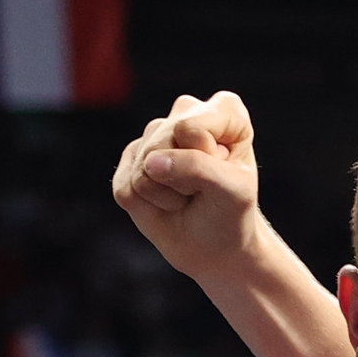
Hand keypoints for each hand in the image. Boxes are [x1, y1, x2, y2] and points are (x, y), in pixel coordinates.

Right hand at [111, 91, 265, 269]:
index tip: (224, 176)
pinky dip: (145, 207)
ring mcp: (155, 135)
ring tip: (185, 197)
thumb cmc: (231, 212)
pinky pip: (125, 187)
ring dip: (166, 195)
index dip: (205, 160)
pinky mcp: (130, 162)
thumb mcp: (232, 191)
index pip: (192, 128)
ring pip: (143, 167)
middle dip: (183, 180)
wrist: (215, 246)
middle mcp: (186, 113)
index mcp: (222, 110)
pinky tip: (165, 203)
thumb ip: (198, 167)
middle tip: (202, 191)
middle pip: (162, 143)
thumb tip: (150, 163)